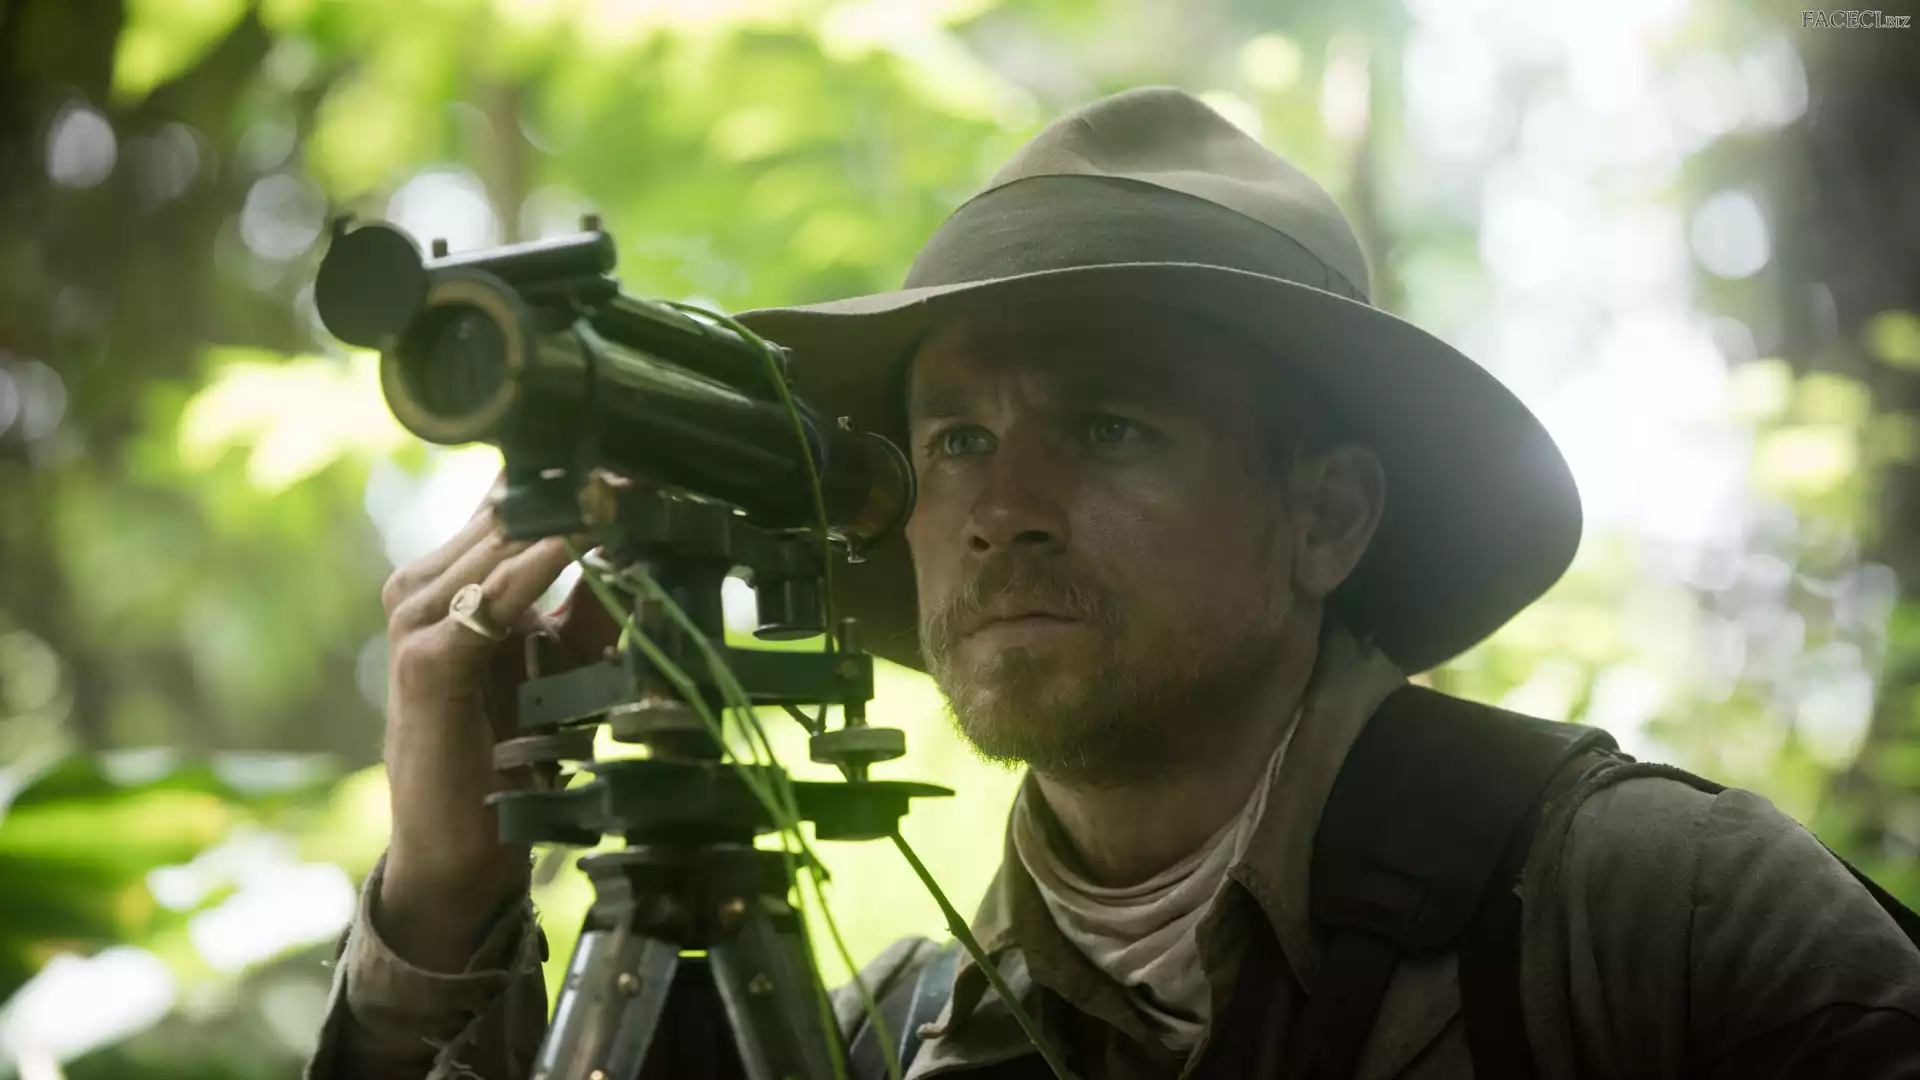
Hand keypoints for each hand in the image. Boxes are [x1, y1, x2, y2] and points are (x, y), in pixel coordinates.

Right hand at [373, 470, 620, 969]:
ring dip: (566, 514)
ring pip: (498, 543)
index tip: (641, 448)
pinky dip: (537, 567)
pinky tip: (579, 541)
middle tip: (646, 455)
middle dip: (578, 486)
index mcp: (452, 578)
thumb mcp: (566, 661)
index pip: (509, 502)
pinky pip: (489, 599)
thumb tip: (642, 535)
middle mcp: (424, 587)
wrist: (463, 847)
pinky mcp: (423, 662)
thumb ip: (593, 599)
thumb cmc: (515, 751)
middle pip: (505, 511)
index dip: (572, 474)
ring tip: (625, 484)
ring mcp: (416, 620)